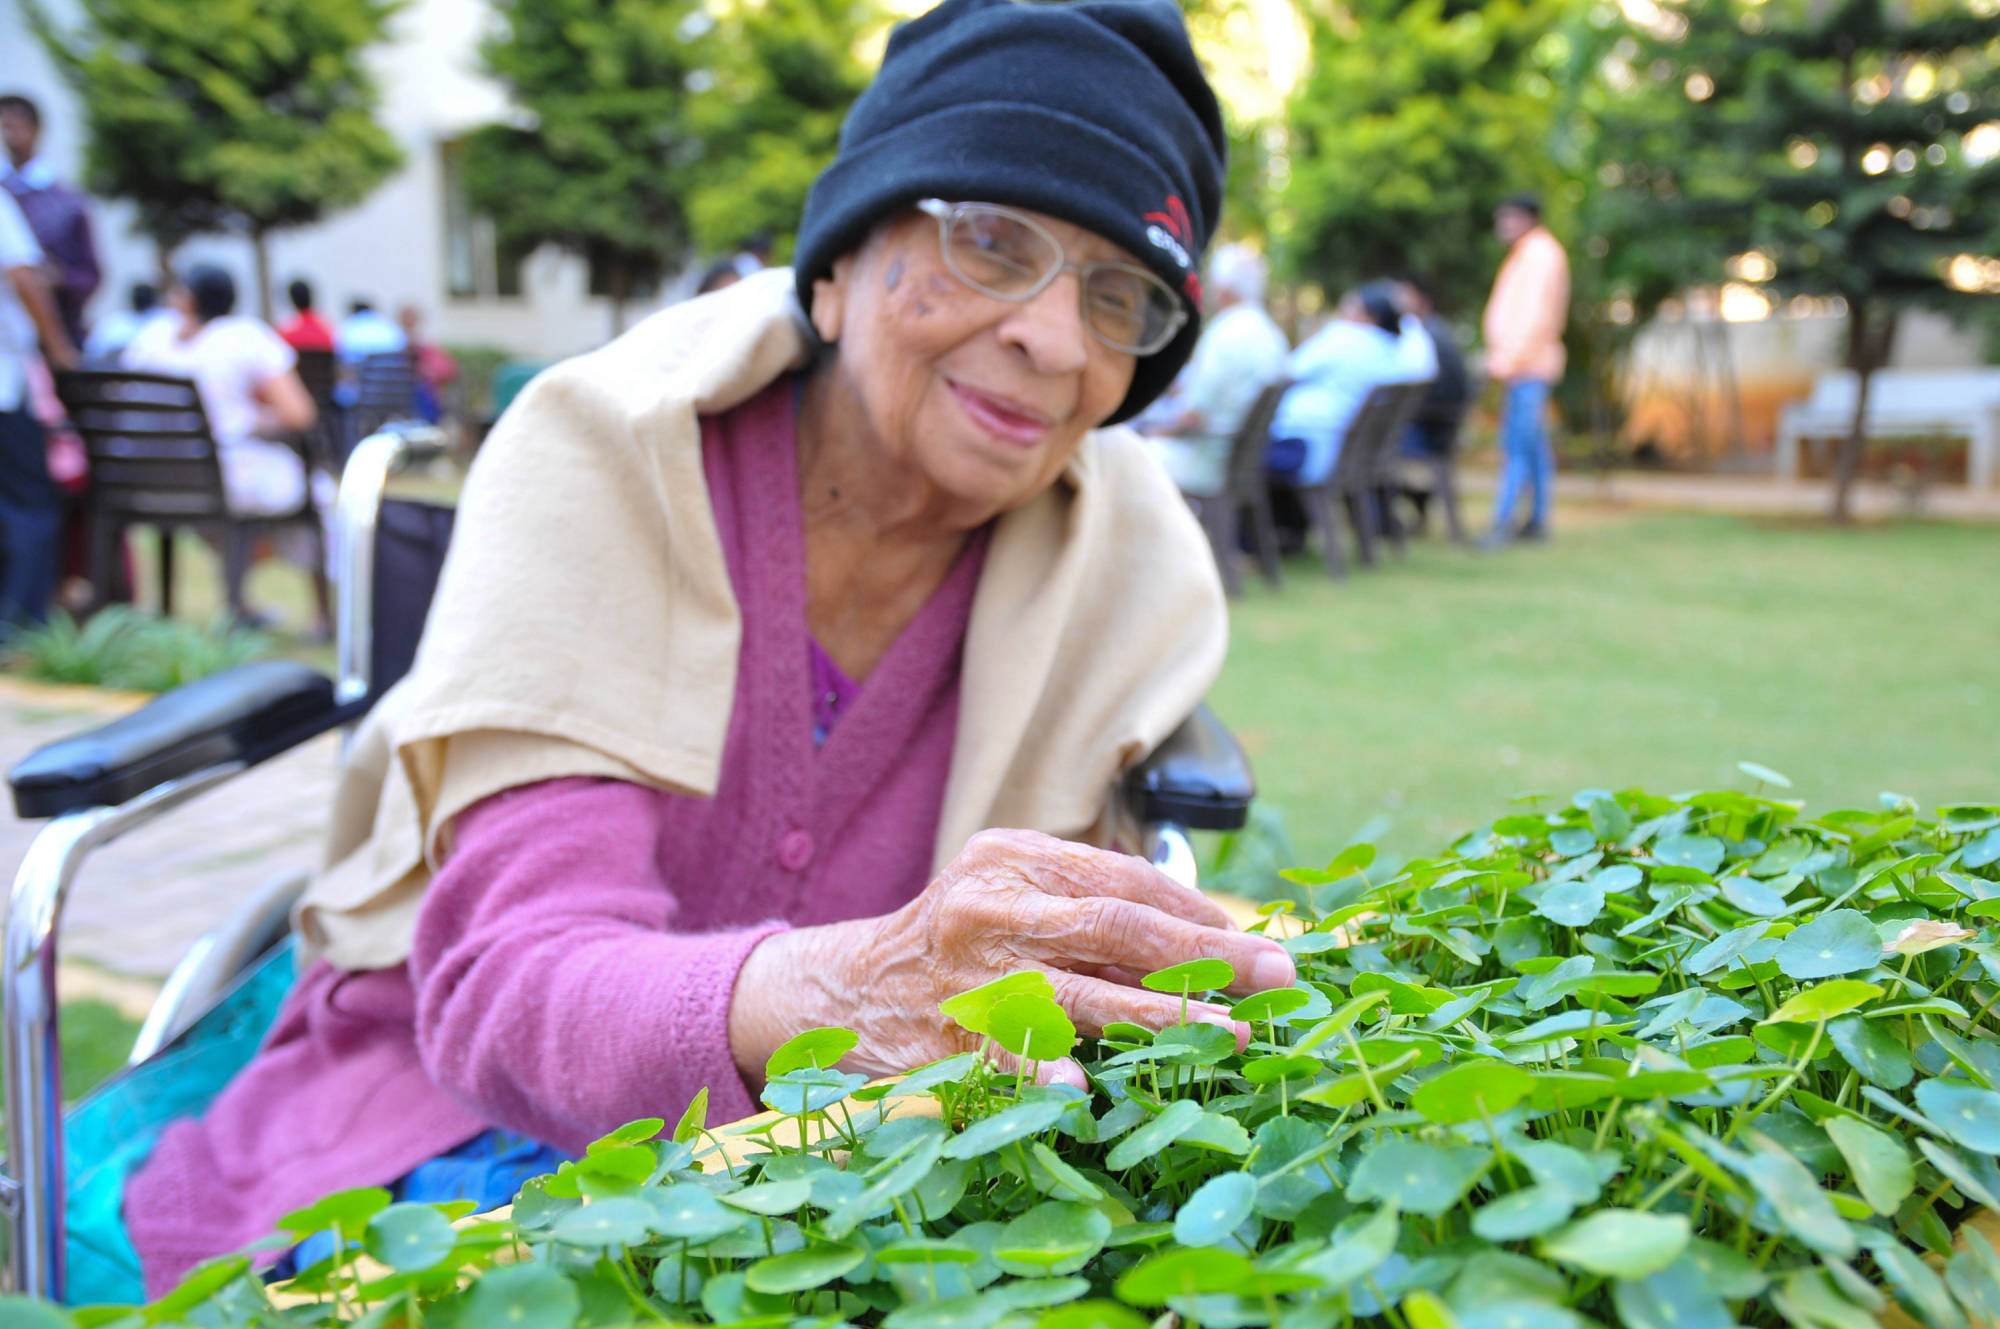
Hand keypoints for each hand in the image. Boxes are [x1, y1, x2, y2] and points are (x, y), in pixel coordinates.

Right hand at [728, 829, 1295, 1088]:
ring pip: (1082, 993)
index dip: (1199, 914)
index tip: (1257, 943)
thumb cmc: (954, 945)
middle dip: (1207, 955)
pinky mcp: (945, 1035)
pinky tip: (1079, 1092)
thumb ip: (1088, 906)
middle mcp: (992, 905)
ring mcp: (968, 973)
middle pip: (1117, 926)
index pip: (1125, 880)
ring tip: (1232, 1034)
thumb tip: (1212, 937)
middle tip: (1277, 976)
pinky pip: (1008, 1057)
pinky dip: (1043, 1072)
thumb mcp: (1010, 894)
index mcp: (1014, 858)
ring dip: (1166, 1016)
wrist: (843, 990)